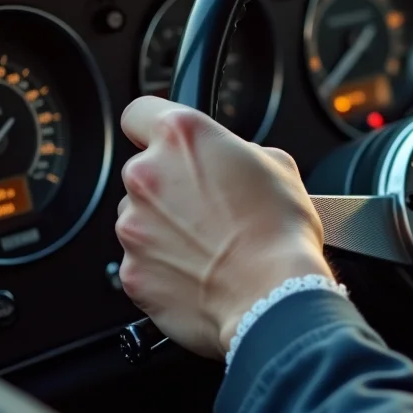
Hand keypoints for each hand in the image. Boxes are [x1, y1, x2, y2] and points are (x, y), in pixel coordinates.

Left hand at [115, 96, 331, 359]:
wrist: (274, 298)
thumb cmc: (281, 233)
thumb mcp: (278, 166)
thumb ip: (237, 152)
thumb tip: (229, 161)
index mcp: (182, 137)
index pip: (140, 113)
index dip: (154, 128)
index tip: (164, 144)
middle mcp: (147, 176)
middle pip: (144, 173)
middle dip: (170, 187)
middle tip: (210, 208)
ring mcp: (133, 226)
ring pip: (139, 219)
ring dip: (164, 228)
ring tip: (209, 246)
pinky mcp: (131, 272)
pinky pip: (142, 262)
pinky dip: (164, 268)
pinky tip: (201, 273)